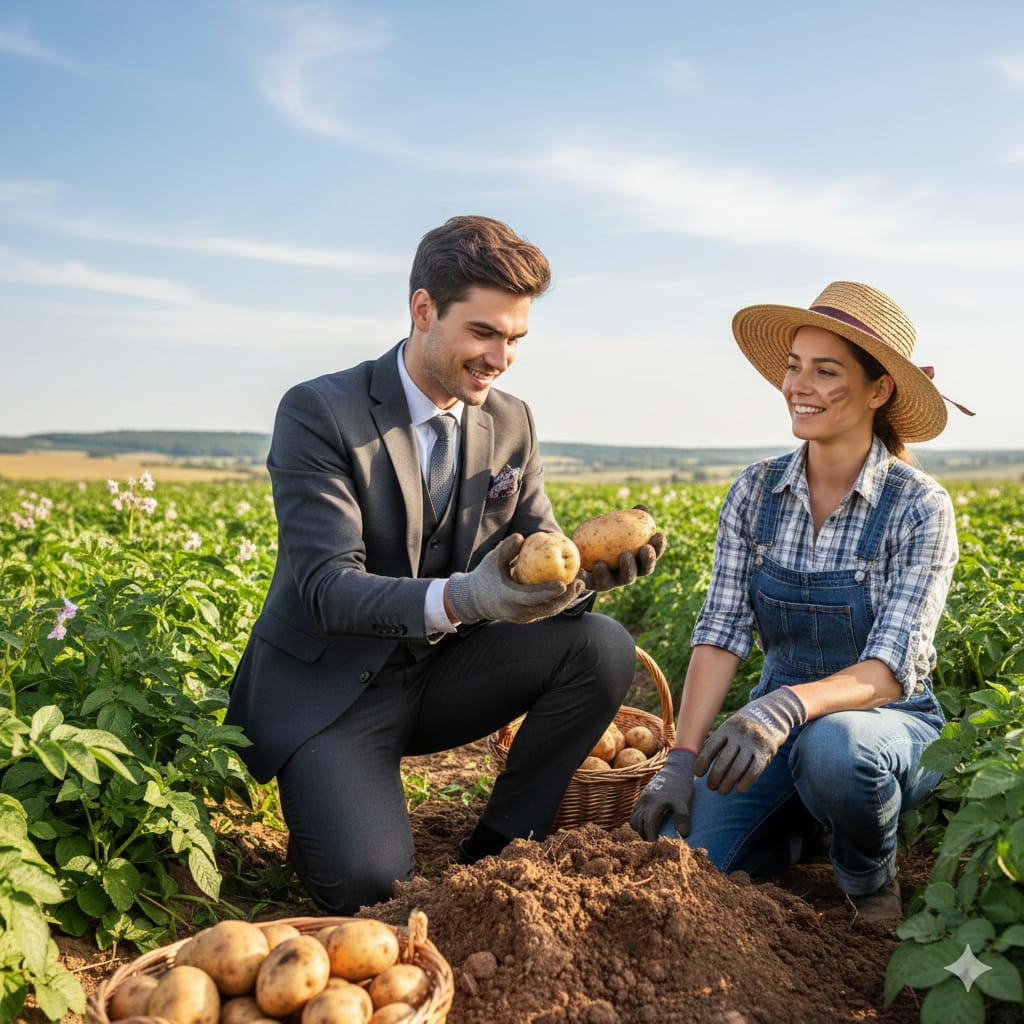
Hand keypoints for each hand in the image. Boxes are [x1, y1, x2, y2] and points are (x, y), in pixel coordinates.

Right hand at [447, 534, 585, 624]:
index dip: (548, 591)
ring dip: (566, 600)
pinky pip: (546, 611)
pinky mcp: (528, 618)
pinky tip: (571, 590)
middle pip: (546, 608)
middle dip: (565, 597)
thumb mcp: (491, 560)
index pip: (532, 597)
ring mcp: (523, 618)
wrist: (475, 599)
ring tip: (580, 585)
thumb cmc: (485, 575)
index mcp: (508, 598)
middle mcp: (517, 612)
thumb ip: (505, 548)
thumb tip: (521, 537)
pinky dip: (559, 602)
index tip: (563, 583)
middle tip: (579, 582)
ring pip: (549, 611)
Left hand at [583, 504, 666, 591]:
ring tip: (624, 555)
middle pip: (643, 570)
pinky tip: (596, 564)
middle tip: (644, 548)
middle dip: (647, 560)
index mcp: (637, 560)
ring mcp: (614, 581)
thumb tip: (642, 507)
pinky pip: (598, 580)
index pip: (653, 555)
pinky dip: (597, 573)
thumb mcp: (616, 527)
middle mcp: (629, 573)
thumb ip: (630, 518)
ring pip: (625, 579)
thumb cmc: (605, 538)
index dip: (659, 547)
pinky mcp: (596, 585)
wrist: (581, 556)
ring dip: (627, 568)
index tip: (659, 535)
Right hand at [629, 747, 696, 839]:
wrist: (676, 768)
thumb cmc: (681, 786)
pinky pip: (635, 811)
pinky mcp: (642, 795)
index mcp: (653, 804)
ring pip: (633, 818)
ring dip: (639, 828)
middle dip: (643, 835)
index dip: (650, 837)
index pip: (647, 826)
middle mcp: (644, 801)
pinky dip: (638, 820)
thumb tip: (683, 836)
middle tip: (653, 843)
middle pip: (636, 824)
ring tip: (650, 835)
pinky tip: (648, 824)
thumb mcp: (685, 803)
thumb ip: (683, 819)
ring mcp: (642, 798)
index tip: (656, 845)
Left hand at [693, 687, 806, 795]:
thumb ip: (715, 742)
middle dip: (715, 777)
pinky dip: (745, 783)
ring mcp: (753, 743)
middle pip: (724, 761)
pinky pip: (754, 771)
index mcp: (727, 728)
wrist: (770, 715)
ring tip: (722, 791)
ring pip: (737, 769)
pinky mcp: (766, 752)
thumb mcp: (728, 728)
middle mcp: (739, 735)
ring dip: (728, 784)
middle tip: (711, 787)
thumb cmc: (742, 727)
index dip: (702, 762)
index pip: (711, 747)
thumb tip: (698, 762)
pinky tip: (739, 789)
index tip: (697, 774)